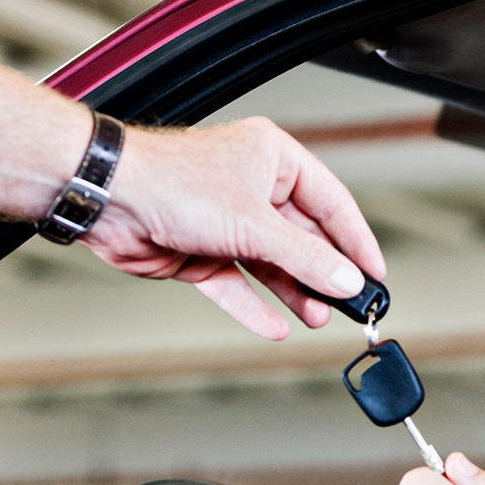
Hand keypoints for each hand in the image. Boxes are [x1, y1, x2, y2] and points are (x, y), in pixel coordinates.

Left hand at [84, 116, 386, 339]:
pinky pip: (238, 284)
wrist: (110, 200)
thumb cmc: (172, 183)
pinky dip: (255, 305)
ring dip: (294, 292)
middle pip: (302, 238)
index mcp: (273, 160)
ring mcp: (226, 222)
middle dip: (323, 273)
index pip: (331, 201)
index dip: (355, 239)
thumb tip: (345, 277)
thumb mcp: (255, 224)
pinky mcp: (201, 252)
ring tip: (316, 317)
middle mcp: (251, 187)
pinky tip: (276, 324)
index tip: (374, 272)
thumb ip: (305, 257)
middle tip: (347, 304)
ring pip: (272, 264)